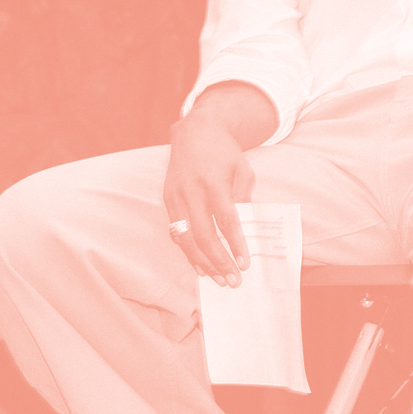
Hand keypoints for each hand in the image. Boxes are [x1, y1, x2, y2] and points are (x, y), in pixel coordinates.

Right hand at [164, 111, 256, 285]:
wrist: (195, 133)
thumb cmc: (225, 153)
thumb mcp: (243, 169)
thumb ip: (244, 197)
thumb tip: (244, 228)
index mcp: (214, 182)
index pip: (226, 220)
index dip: (235, 244)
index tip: (245, 262)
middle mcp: (191, 191)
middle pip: (204, 235)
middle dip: (219, 261)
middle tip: (233, 280)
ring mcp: (176, 197)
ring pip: (186, 238)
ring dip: (202, 262)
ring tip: (218, 279)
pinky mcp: (167, 200)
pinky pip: (176, 232)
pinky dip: (188, 251)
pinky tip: (200, 265)